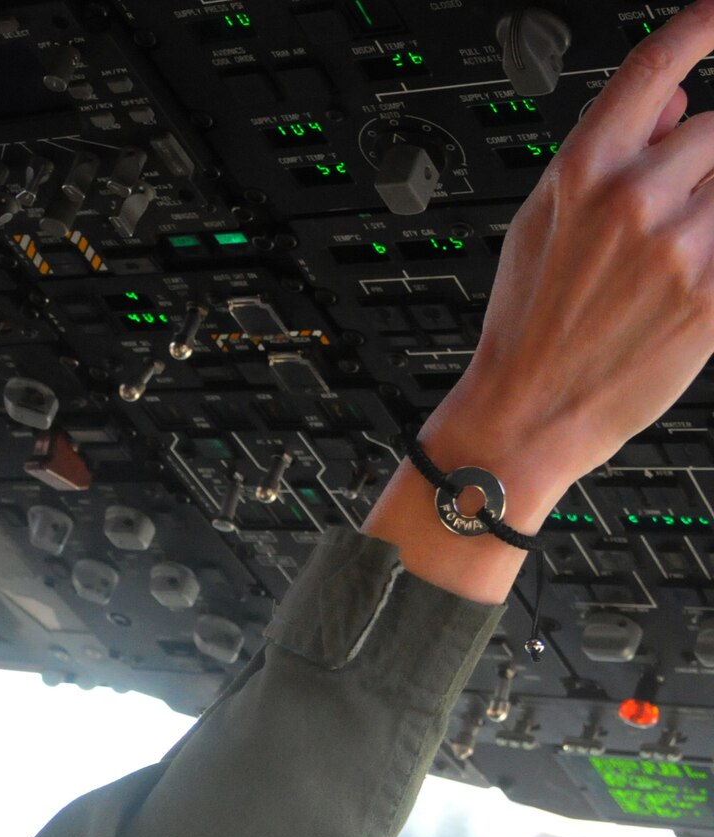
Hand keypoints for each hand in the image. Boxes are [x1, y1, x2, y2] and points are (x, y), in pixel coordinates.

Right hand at [442, 0, 713, 497]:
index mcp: (581, 172)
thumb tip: (675, 99)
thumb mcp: (539, 224)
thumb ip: (606, 155)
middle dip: (707, 160)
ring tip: (677, 250)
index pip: (656, 67)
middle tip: (679, 206)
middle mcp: (634, 199)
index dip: (701, 27)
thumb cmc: (526, 325)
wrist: (526, 414)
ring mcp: (680, 246)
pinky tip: (686, 274)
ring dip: (713, 208)